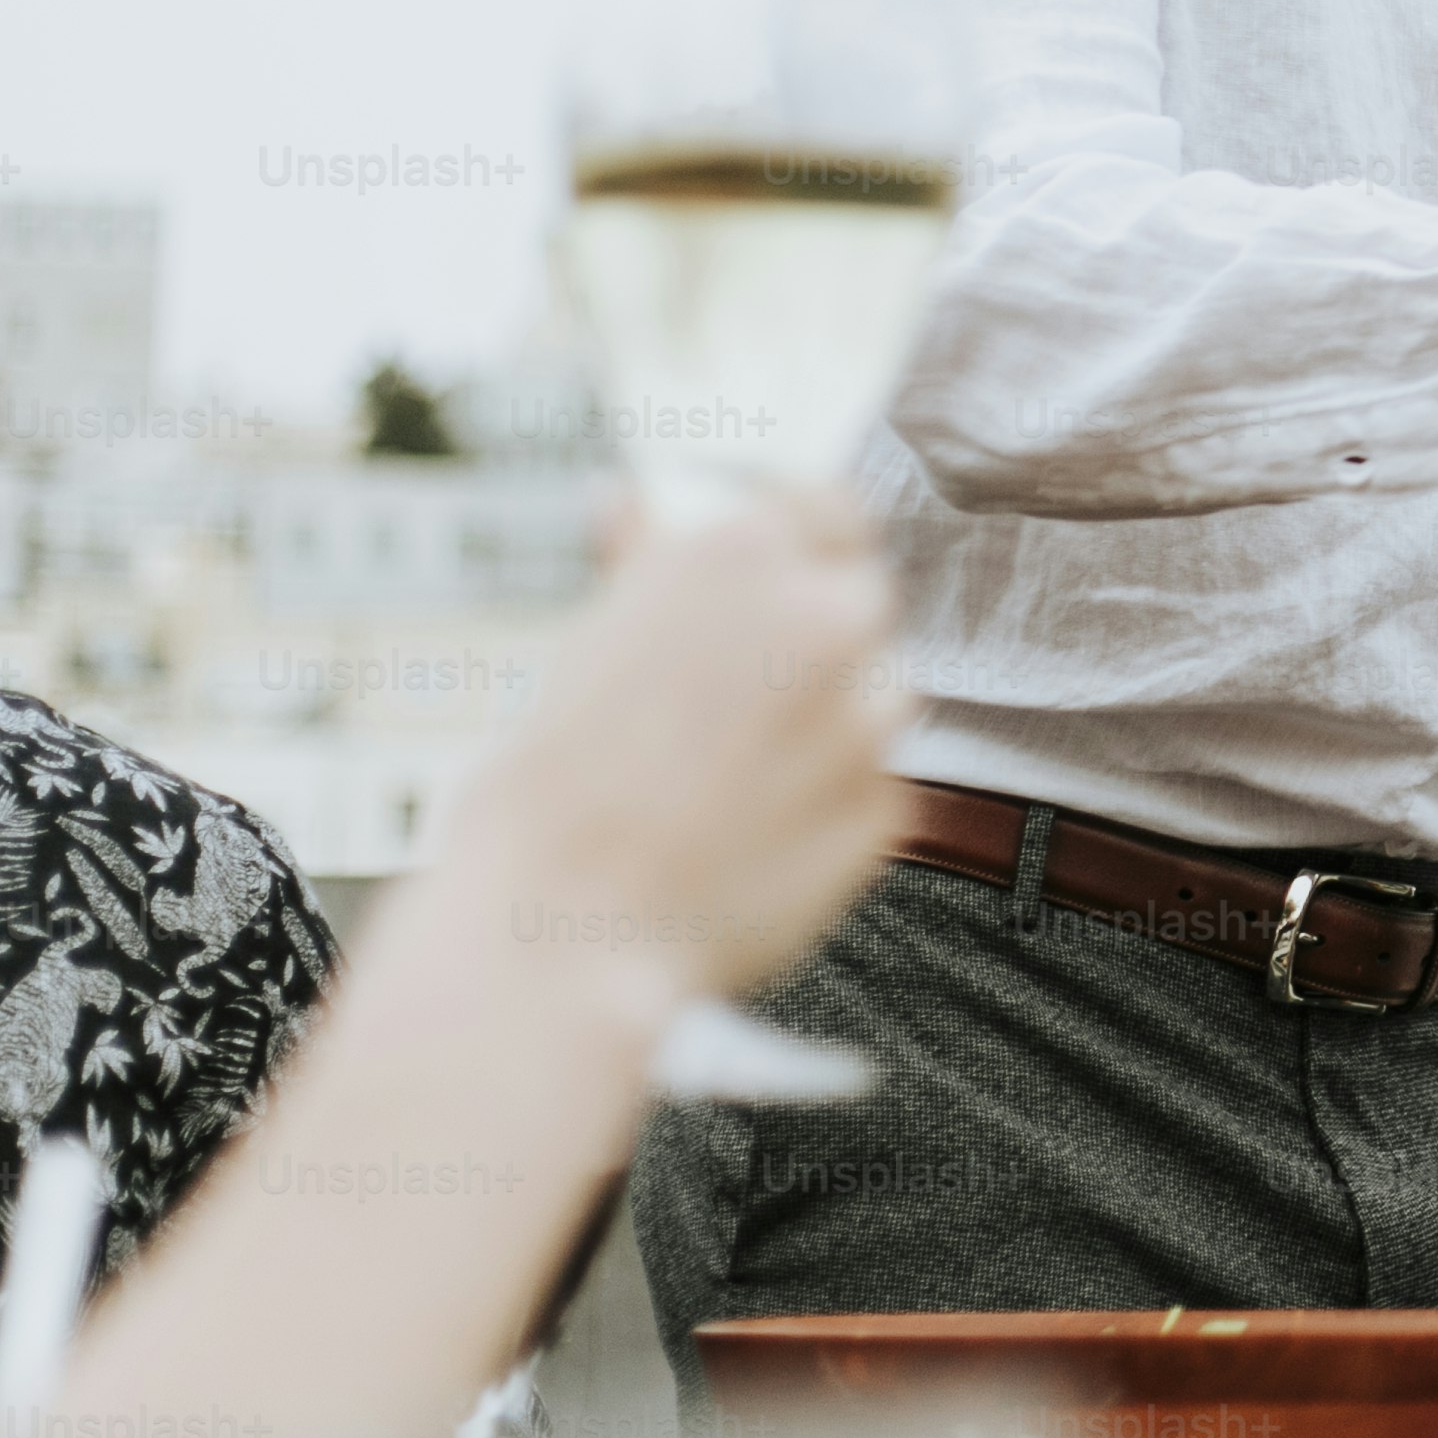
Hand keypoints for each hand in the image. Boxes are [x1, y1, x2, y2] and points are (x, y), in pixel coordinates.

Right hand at [440, 486, 911, 1010]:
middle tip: (739, 694)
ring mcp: (869, 712)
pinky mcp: (890, 805)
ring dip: (825, 721)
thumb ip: (643, 567)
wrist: (560, 932)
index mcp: (742, 553)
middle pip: (855, 599)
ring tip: (728, 780)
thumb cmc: (547, 795)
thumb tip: (631, 506)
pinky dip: (828, 805)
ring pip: (875, 694)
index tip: (779, 566)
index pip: (819, 507)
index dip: (799, 538)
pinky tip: (750, 837)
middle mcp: (825, 616)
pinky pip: (872, 787)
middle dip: (810, 637)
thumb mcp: (581, 648)